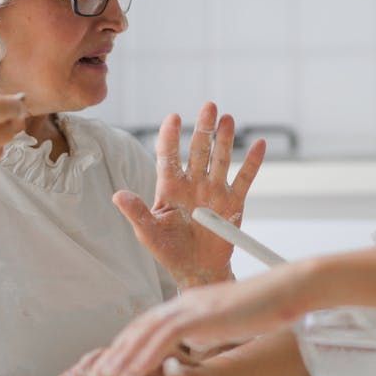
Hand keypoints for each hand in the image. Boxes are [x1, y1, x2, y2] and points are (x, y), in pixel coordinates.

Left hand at [67, 262, 316, 375]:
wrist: (287, 289)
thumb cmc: (265, 307)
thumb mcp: (226, 321)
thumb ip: (204, 331)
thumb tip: (192, 345)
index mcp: (187, 304)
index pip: (145, 327)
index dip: (124, 349)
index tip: (109, 372)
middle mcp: (182, 303)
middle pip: (136, 330)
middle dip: (111, 358)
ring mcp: (189, 307)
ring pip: (141, 335)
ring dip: (119, 362)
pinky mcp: (199, 315)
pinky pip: (161, 340)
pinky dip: (142, 359)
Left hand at [113, 102, 265, 287]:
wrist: (197, 269)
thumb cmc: (169, 250)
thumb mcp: (148, 233)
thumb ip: (136, 213)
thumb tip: (117, 195)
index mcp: (170, 188)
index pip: (168, 156)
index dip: (170, 136)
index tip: (173, 117)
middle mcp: (193, 184)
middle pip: (198, 151)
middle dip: (203, 129)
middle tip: (208, 106)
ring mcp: (214, 191)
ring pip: (220, 159)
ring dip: (224, 139)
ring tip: (227, 119)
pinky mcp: (233, 203)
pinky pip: (244, 179)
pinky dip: (252, 163)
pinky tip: (259, 144)